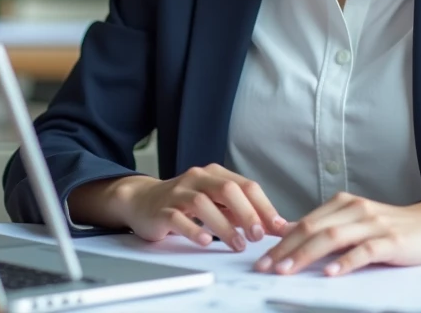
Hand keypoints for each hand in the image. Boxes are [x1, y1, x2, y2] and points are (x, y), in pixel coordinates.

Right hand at [81, 164, 289, 250]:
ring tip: (237, 245)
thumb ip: (243, 212)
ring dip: (224, 226)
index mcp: (214, 174)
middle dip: (247, 213)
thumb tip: (278, 226)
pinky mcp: (162, 210)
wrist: (142, 201)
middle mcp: (197, 179)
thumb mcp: (216, 203)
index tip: (277, 227)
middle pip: (227, 189)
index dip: (264, 206)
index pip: (245, 185)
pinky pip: (178, 218)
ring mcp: (178, 193)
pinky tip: (206, 242)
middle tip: (258, 236)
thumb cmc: (184, 202)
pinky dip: (194, 230)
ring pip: (203, 204)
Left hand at [254, 193, 420, 275]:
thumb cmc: (390, 227)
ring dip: (306, 255)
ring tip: (288, 271)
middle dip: (286, 250)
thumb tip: (289, 235)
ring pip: (332, 238)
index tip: (263, 259)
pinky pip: (364, 251)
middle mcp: (354, 209)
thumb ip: (326, 227)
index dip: (281, 242)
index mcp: (342, 204)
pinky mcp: (391, 241)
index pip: (304, 223)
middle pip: (312, 229)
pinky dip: (345, 262)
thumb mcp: (354, 222)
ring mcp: (372, 224)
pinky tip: (331, 273)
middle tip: (266, 268)